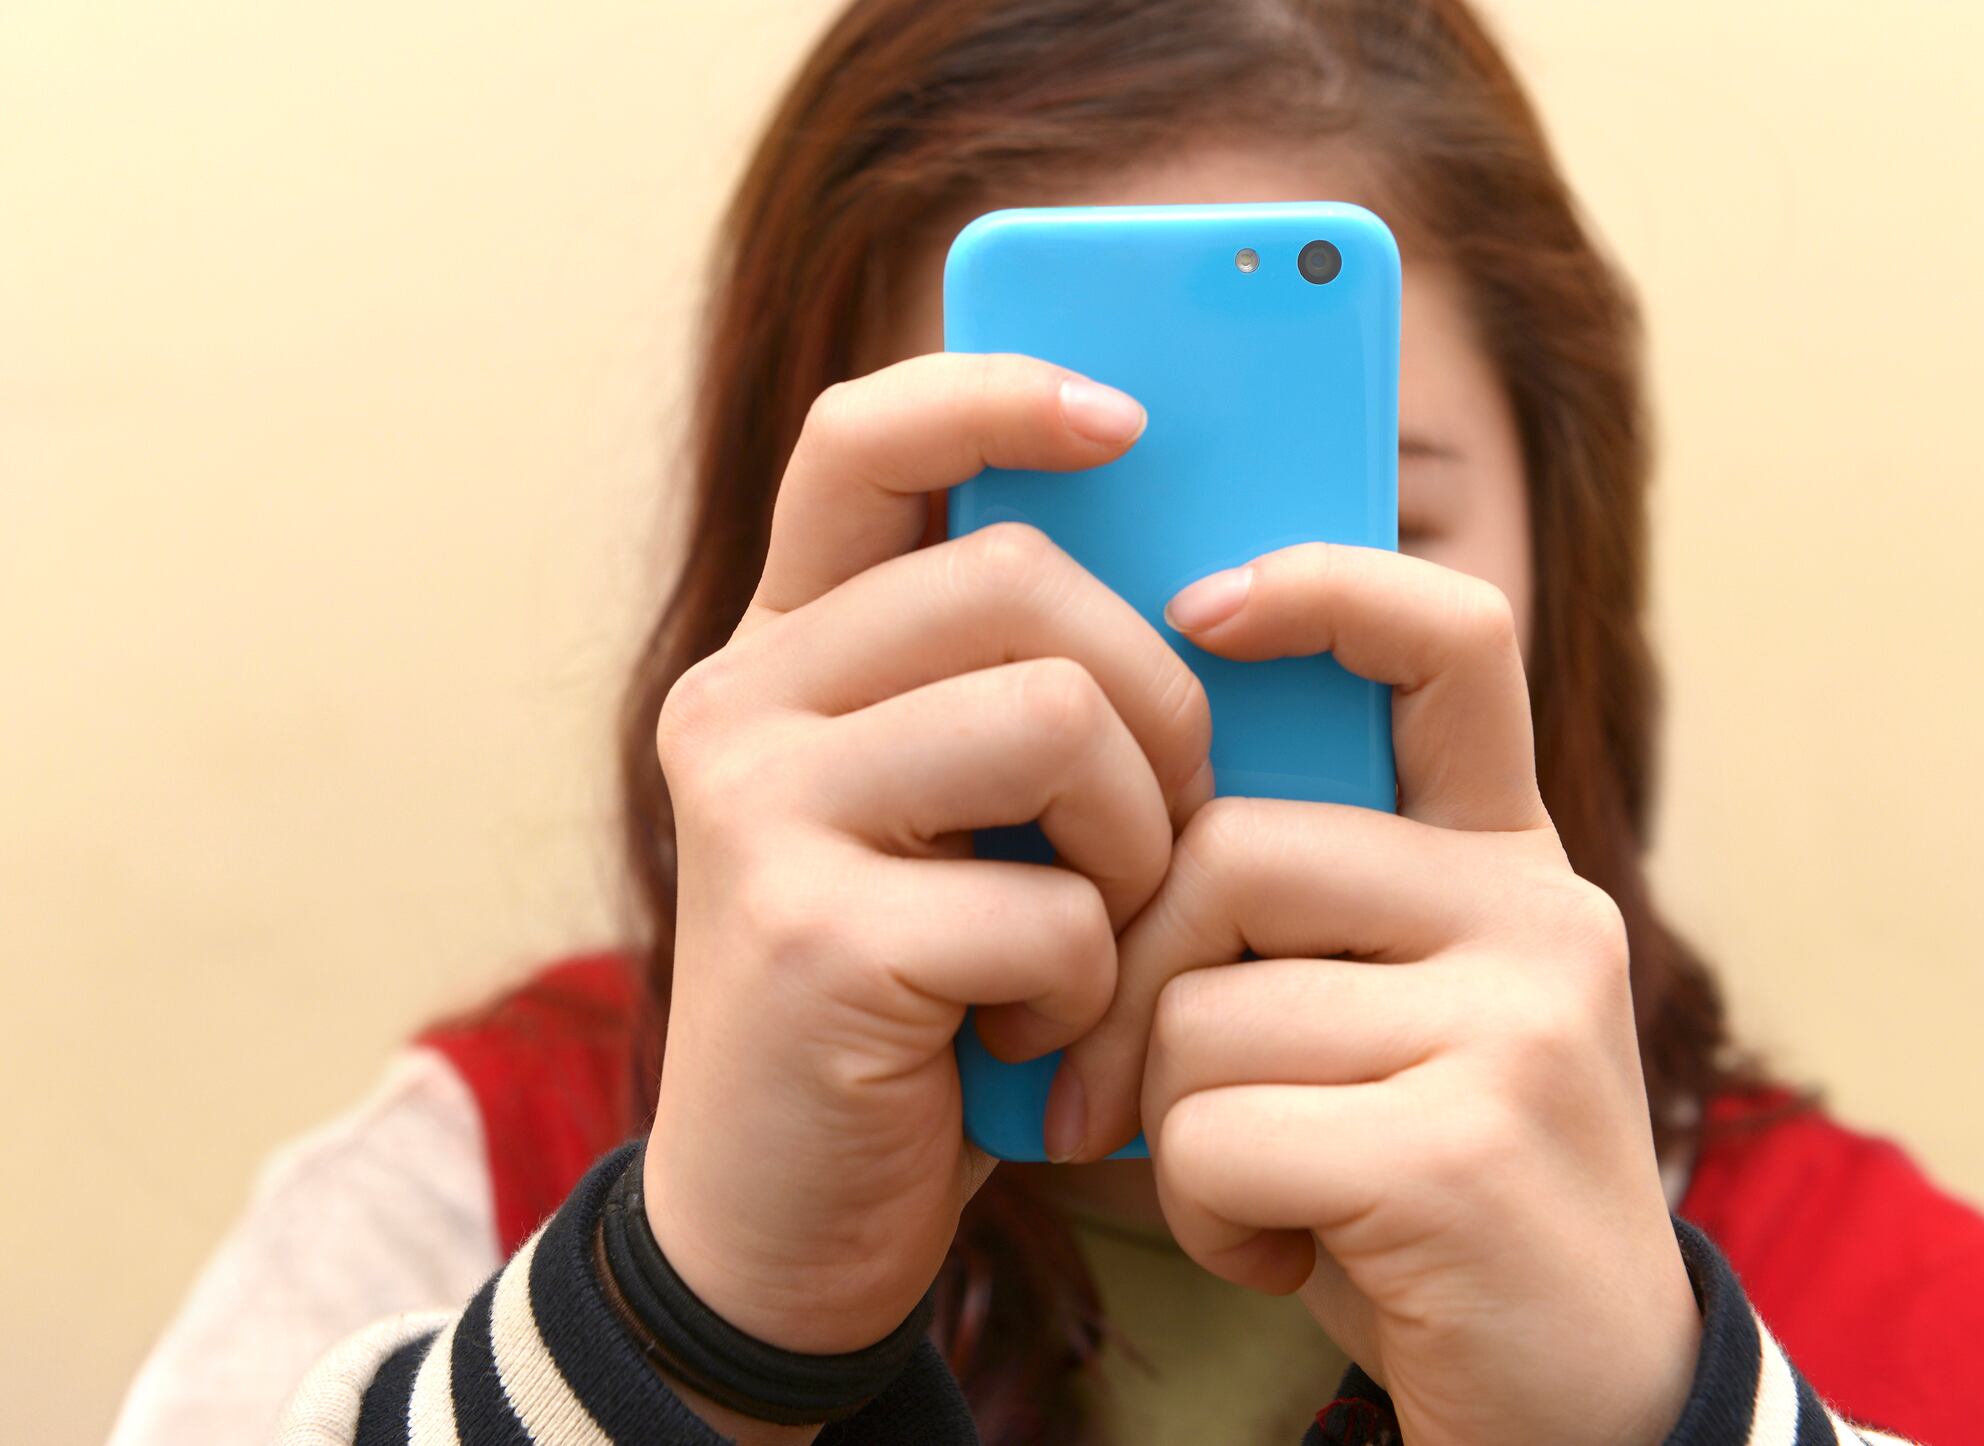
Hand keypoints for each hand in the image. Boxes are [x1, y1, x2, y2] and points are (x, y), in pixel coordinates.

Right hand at [641, 356, 1212, 1386]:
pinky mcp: (808, 938)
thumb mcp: (962, 821)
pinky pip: (1047, 902)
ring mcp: (760, 811)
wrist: (786, 1218)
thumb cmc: (917, 996)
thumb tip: (1213, 580)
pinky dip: (1088, 980)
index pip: (864, 439)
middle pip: (1018, 578)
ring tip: (1098, 930)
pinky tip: (1034, 1036)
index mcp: (788, 650)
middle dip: (1156, 696)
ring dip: (1137, 838)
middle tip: (1166, 815)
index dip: (996, 395)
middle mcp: (746, 700)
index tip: (1127, 417)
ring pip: (1052, 717)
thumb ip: (1027, 693)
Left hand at [1067, 544, 1700, 1444]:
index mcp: (1507, 863)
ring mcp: (1516, 1025)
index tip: (1197, 610)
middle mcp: (1534, 914)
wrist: (1571, 1401)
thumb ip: (1296, 915)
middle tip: (1099, 1087)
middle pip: (1233, 853)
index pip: (1453, 641)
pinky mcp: (1461, 1149)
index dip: (1327, 585)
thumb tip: (1105, 822)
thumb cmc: (1421, 1190)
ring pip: (1202, 1009)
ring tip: (1255, 1188)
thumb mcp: (1375, 1023)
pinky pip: (1216, 1134)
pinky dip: (1206, 1213)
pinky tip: (1283, 1252)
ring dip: (1172, 1126)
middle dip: (1130, 979)